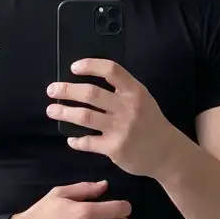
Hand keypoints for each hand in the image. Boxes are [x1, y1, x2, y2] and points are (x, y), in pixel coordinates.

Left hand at [46, 59, 177, 176]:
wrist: (167, 153)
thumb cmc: (151, 123)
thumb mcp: (143, 100)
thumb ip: (121, 90)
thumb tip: (88, 82)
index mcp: (134, 91)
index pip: (111, 70)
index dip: (90, 66)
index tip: (73, 68)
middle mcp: (128, 107)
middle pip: (91, 93)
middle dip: (67, 90)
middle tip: (52, 90)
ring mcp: (121, 128)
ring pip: (85, 116)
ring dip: (65, 112)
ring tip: (52, 110)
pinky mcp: (115, 148)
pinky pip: (88, 142)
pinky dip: (77, 141)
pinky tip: (71, 139)